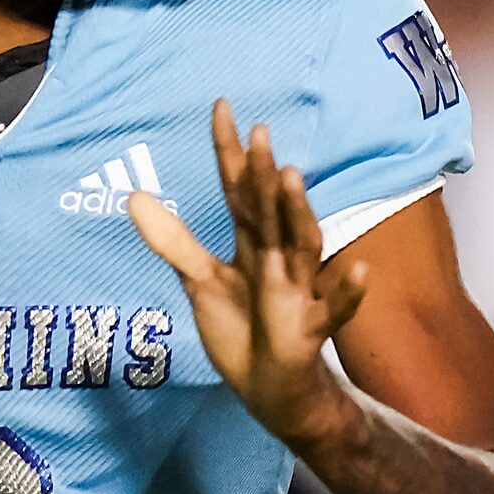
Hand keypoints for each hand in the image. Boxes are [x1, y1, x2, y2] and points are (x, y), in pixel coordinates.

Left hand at [128, 99, 368, 450]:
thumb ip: (173, 240)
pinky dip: (348, 293)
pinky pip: (334, 310)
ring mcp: (298, 290)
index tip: (222, 106)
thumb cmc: (241, 329)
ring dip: (298, 211)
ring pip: (303, 244)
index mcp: (252, 242)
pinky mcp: (311, 328)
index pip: (238, 189)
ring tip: (291, 176)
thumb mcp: (201, 282)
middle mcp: (278, 257)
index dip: (229, 151)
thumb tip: (134, 195)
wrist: (271, 387)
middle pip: (269, 209)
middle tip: (259, 132)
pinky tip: (360, 272)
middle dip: (262, 173)